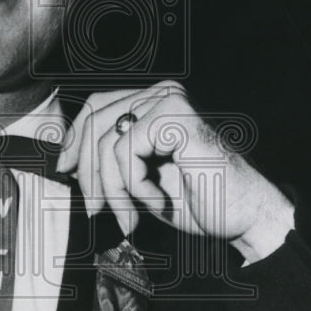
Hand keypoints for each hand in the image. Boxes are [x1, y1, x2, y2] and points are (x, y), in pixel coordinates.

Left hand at [56, 82, 294, 262]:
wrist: (246, 217)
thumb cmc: (199, 201)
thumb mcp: (142, 180)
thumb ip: (112, 163)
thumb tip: (67, 163)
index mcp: (154, 102)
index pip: (97, 107)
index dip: (74, 140)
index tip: (64, 172)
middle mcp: (162, 93)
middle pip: (96, 121)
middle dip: (89, 173)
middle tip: (95, 210)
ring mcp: (170, 99)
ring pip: (107, 142)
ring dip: (114, 189)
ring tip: (131, 216)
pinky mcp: (176, 116)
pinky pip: (127, 150)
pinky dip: (135, 186)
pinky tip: (159, 203)